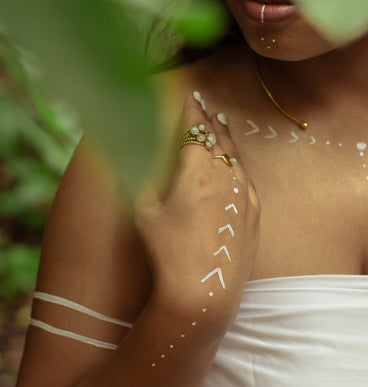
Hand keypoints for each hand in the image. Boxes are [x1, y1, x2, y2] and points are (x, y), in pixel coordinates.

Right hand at [135, 92, 259, 325]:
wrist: (205, 292)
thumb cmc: (169, 252)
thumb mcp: (145, 212)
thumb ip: (141, 177)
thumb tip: (133, 155)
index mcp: (196, 170)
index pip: (194, 129)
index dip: (191, 110)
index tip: (190, 94)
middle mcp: (225, 176)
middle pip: (218, 137)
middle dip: (209, 118)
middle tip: (205, 104)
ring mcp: (244, 194)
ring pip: (235, 155)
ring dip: (226, 137)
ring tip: (221, 123)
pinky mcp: (254, 213)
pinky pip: (247, 177)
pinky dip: (238, 163)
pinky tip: (236, 163)